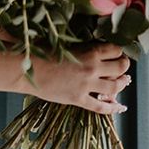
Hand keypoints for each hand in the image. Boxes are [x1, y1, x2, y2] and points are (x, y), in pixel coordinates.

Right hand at [14, 43, 130, 114]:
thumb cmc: (39, 49)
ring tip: (124, 81)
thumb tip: (91, 43)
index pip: (114, 49)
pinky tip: (120, 107)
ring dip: (122, 83)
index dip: (119, 49)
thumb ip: (80, 44)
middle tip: (123, 64)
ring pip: (115, 87)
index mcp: (88, 51)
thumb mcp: (62, 41)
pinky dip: (113, 108)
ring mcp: (86, 86)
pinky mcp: (78, 99)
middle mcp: (92, 69)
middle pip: (120, 68)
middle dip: (124, 65)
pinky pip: (101, 107)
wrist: (25, 68)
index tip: (118, 49)